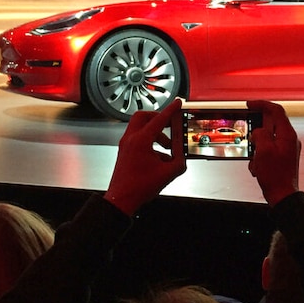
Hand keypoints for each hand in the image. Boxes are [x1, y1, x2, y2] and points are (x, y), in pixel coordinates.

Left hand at [104, 99, 186, 215]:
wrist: (121, 199)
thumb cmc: (138, 187)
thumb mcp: (167, 174)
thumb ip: (179, 163)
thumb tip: (181, 157)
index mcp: (141, 141)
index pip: (159, 119)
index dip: (171, 110)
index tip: (177, 103)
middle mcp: (131, 139)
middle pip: (144, 117)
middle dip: (158, 118)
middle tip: (170, 124)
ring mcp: (126, 145)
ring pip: (140, 127)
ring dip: (156, 133)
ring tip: (167, 148)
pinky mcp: (125, 151)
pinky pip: (138, 138)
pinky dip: (150, 142)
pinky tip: (159, 158)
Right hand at [247, 100, 300, 205]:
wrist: (282, 195)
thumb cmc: (276, 176)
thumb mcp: (263, 151)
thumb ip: (260, 135)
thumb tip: (258, 131)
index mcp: (287, 134)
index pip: (276, 110)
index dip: (262, 104)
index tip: (250, 104)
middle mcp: (289, 139)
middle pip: (271, 124)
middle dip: (256, 131)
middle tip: (248, 135)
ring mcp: (286, 148)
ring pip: (267, 138)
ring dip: (257, 147)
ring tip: (255, 159)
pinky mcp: (282, 157)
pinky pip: (267, 150)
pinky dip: (259, 156)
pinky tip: (258, 167)